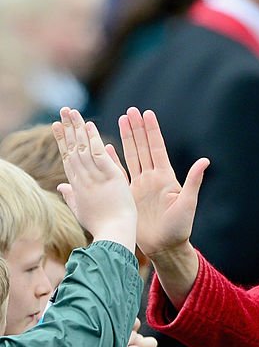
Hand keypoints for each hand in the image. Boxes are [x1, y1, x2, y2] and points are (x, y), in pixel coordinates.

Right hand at [52, 107, 136, 252]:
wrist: (113, 236)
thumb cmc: (101, 227)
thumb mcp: (81, 211)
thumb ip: (70, 197)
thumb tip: (60, 187)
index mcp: (77, 187)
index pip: (67, 158)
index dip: (62, 141)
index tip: (56, 126)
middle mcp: (83, 179)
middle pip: (72, 149)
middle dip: (66, 128)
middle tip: (62, 110)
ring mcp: (95, 177)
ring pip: (82, 148)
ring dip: (77, 128)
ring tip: (72, 111)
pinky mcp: (110, 177)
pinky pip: (99, 154)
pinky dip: (93, 139)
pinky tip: (89, 125)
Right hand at [117, 107, 208, 262]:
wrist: (165, 248)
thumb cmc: (179, 229)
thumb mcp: (187, 204)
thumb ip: (193, 182)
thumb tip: (205, 161)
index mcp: (166, 178)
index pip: (157, 149)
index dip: (152, 131)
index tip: (147, 113)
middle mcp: (152, 179)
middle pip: (142, 148)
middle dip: (137, 129)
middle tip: (131, 110)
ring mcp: (140, 186)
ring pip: (132, 157)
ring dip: (127, 139)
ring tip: (121, 120)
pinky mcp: (130, 196)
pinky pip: (120, 175)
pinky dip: (114, 161)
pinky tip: (108, 148)